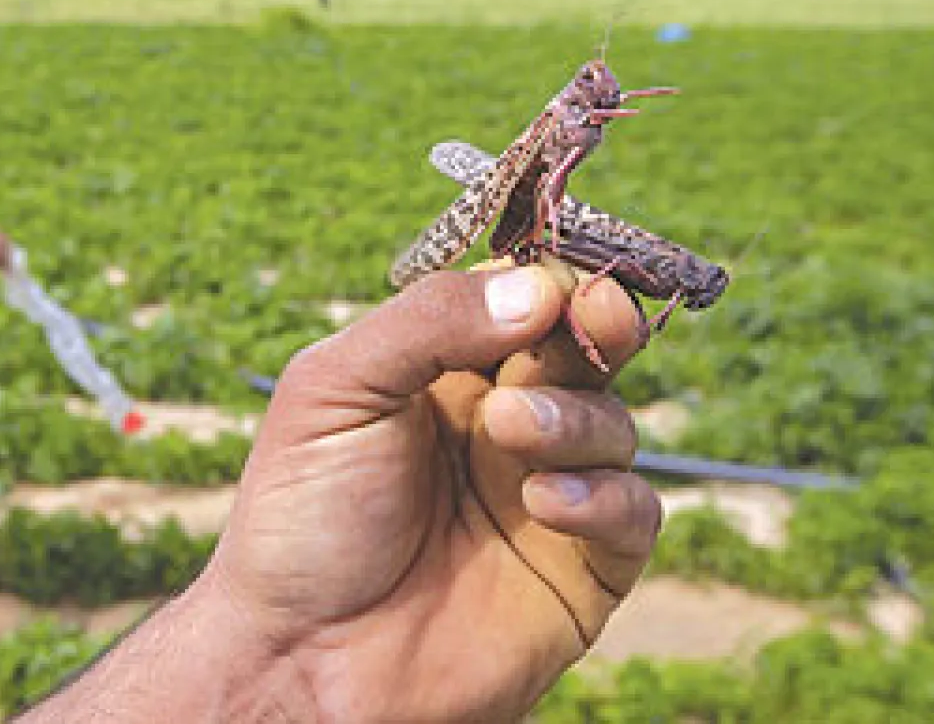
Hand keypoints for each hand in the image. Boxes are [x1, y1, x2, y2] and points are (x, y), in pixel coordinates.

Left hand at [201, 261, 657, 721]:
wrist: (300, 658)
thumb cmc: (300, 517)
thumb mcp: (336, 390)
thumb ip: (428, 323)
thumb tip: (536, 287)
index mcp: (440, 370)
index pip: (519, 298)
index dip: (547, 278)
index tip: (555, 277)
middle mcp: (501, 424)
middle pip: (583, 348)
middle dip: (596, 322)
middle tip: (593, 313)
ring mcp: (542, 494)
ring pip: (612, 424)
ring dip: (576, 416)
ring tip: (513, 429)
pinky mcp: (578, 572)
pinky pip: (633, 514)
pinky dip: (604, 497)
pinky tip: (545, 503)